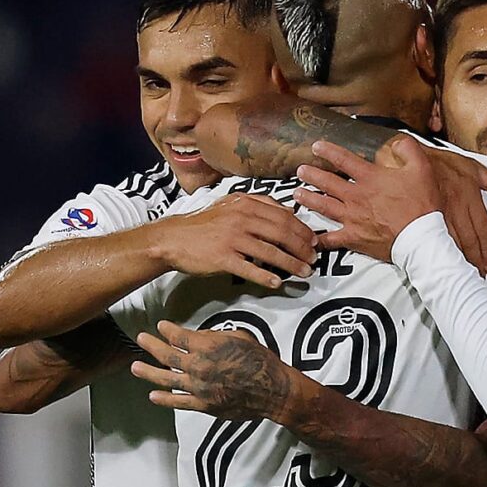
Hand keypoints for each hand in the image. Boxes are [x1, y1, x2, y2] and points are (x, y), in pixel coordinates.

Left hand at [131, 320, 294, 421]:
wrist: (272, 389)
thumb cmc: (261, 361)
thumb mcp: (241, 337)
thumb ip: (217, 335)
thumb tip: (202, 336)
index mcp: (208, 347)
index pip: (180, 336)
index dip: (168, 330)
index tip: (161, 326)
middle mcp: (199, 366)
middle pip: (167, 355)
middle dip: (151, 346)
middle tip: (141, 340)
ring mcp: (198, 387)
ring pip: (166, 379)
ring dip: (148, 373)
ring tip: (135, 367)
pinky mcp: (203, 404)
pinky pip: (179, 402)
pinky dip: (164, 399)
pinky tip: (153, 396)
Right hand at [147, 193, 316, 287]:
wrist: (172, 238)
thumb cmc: (204, 224)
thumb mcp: (232, 204)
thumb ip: (259, 205)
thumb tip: (289, 212)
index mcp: (246, 204)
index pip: (284, 216)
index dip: (303, 230)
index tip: (315, 241)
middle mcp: (241, 218)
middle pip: (282, 233)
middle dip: (302, 248)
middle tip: (314, 259)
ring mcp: (231, 238)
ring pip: (270, 252)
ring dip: (291, 264)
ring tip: (305, 272)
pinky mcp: (222, 257)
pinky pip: (249, 269)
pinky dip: (266, 277)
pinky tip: (278, 282)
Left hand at [293, 138, 440, 262]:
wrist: (421, 238)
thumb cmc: (421, 204)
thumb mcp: (421, 169)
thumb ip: (408, 149)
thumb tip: (397, 141)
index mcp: (370, 178)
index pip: (343, 160)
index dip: (328, 151)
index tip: (316, 146)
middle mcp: (356, 196)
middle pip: (327, 182)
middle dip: (311, 174)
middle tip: (300, 171)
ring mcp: (352, 218)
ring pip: (323, 206)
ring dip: (308, 199)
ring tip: (297, 194)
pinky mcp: (354, 238)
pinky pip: (331, 239)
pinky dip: (320, 238)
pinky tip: (311, 237)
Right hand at [386, 142, 486, 274]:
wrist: (406, 155)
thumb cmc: (438, 161)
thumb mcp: (470, 164)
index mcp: (469, 195)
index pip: (482, 228)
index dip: (486, 249)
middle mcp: (455, 206)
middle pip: (469, 239)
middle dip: (475, 260)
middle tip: (479, 276)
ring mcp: (437, 212)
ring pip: (451, 242)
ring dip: (458, 260)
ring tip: (462, 274)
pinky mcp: (420, 215)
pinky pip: (432, 238)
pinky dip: (438, 252)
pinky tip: (440, 263)